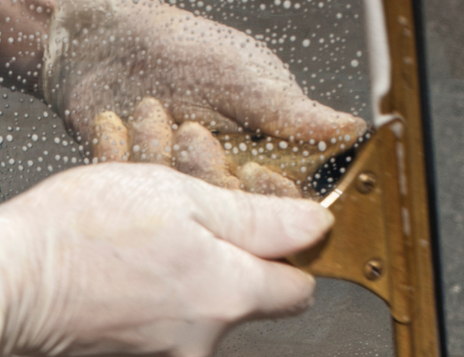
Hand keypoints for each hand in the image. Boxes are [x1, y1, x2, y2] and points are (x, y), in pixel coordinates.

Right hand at [0, 163, 329, 356]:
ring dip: (183, 256)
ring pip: (198, 296)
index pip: (300, 287)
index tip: (263, 210)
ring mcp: (163, 350)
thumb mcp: (181, 199)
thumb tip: (315, 229)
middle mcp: (206, 336)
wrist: (3, 282)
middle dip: (227, 245)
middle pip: (245, 290)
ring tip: (139, 218)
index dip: (289, 246)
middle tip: (187, 199)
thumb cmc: (83, 233)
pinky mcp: (126, 352)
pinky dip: (149, 278)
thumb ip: (256, 219)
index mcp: (230, 297)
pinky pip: (159, 309)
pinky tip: (114, 249)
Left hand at [41, 0, 366, 192]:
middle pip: (228, 208)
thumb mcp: (249, 77)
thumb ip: (292, 112)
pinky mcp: (132, 187)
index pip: (282, 200)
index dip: (274, 195)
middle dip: (208, 171)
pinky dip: (121, 153)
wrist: (113, 42)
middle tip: (194, 133)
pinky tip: (117, 120)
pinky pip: (130, 189)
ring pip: (178, 202)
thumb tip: (350, 131)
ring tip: (156, 110)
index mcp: (264, 158)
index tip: (260, 172)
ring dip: (164, 155)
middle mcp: (221, 178)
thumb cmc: (188, 50)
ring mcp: (175, 186)